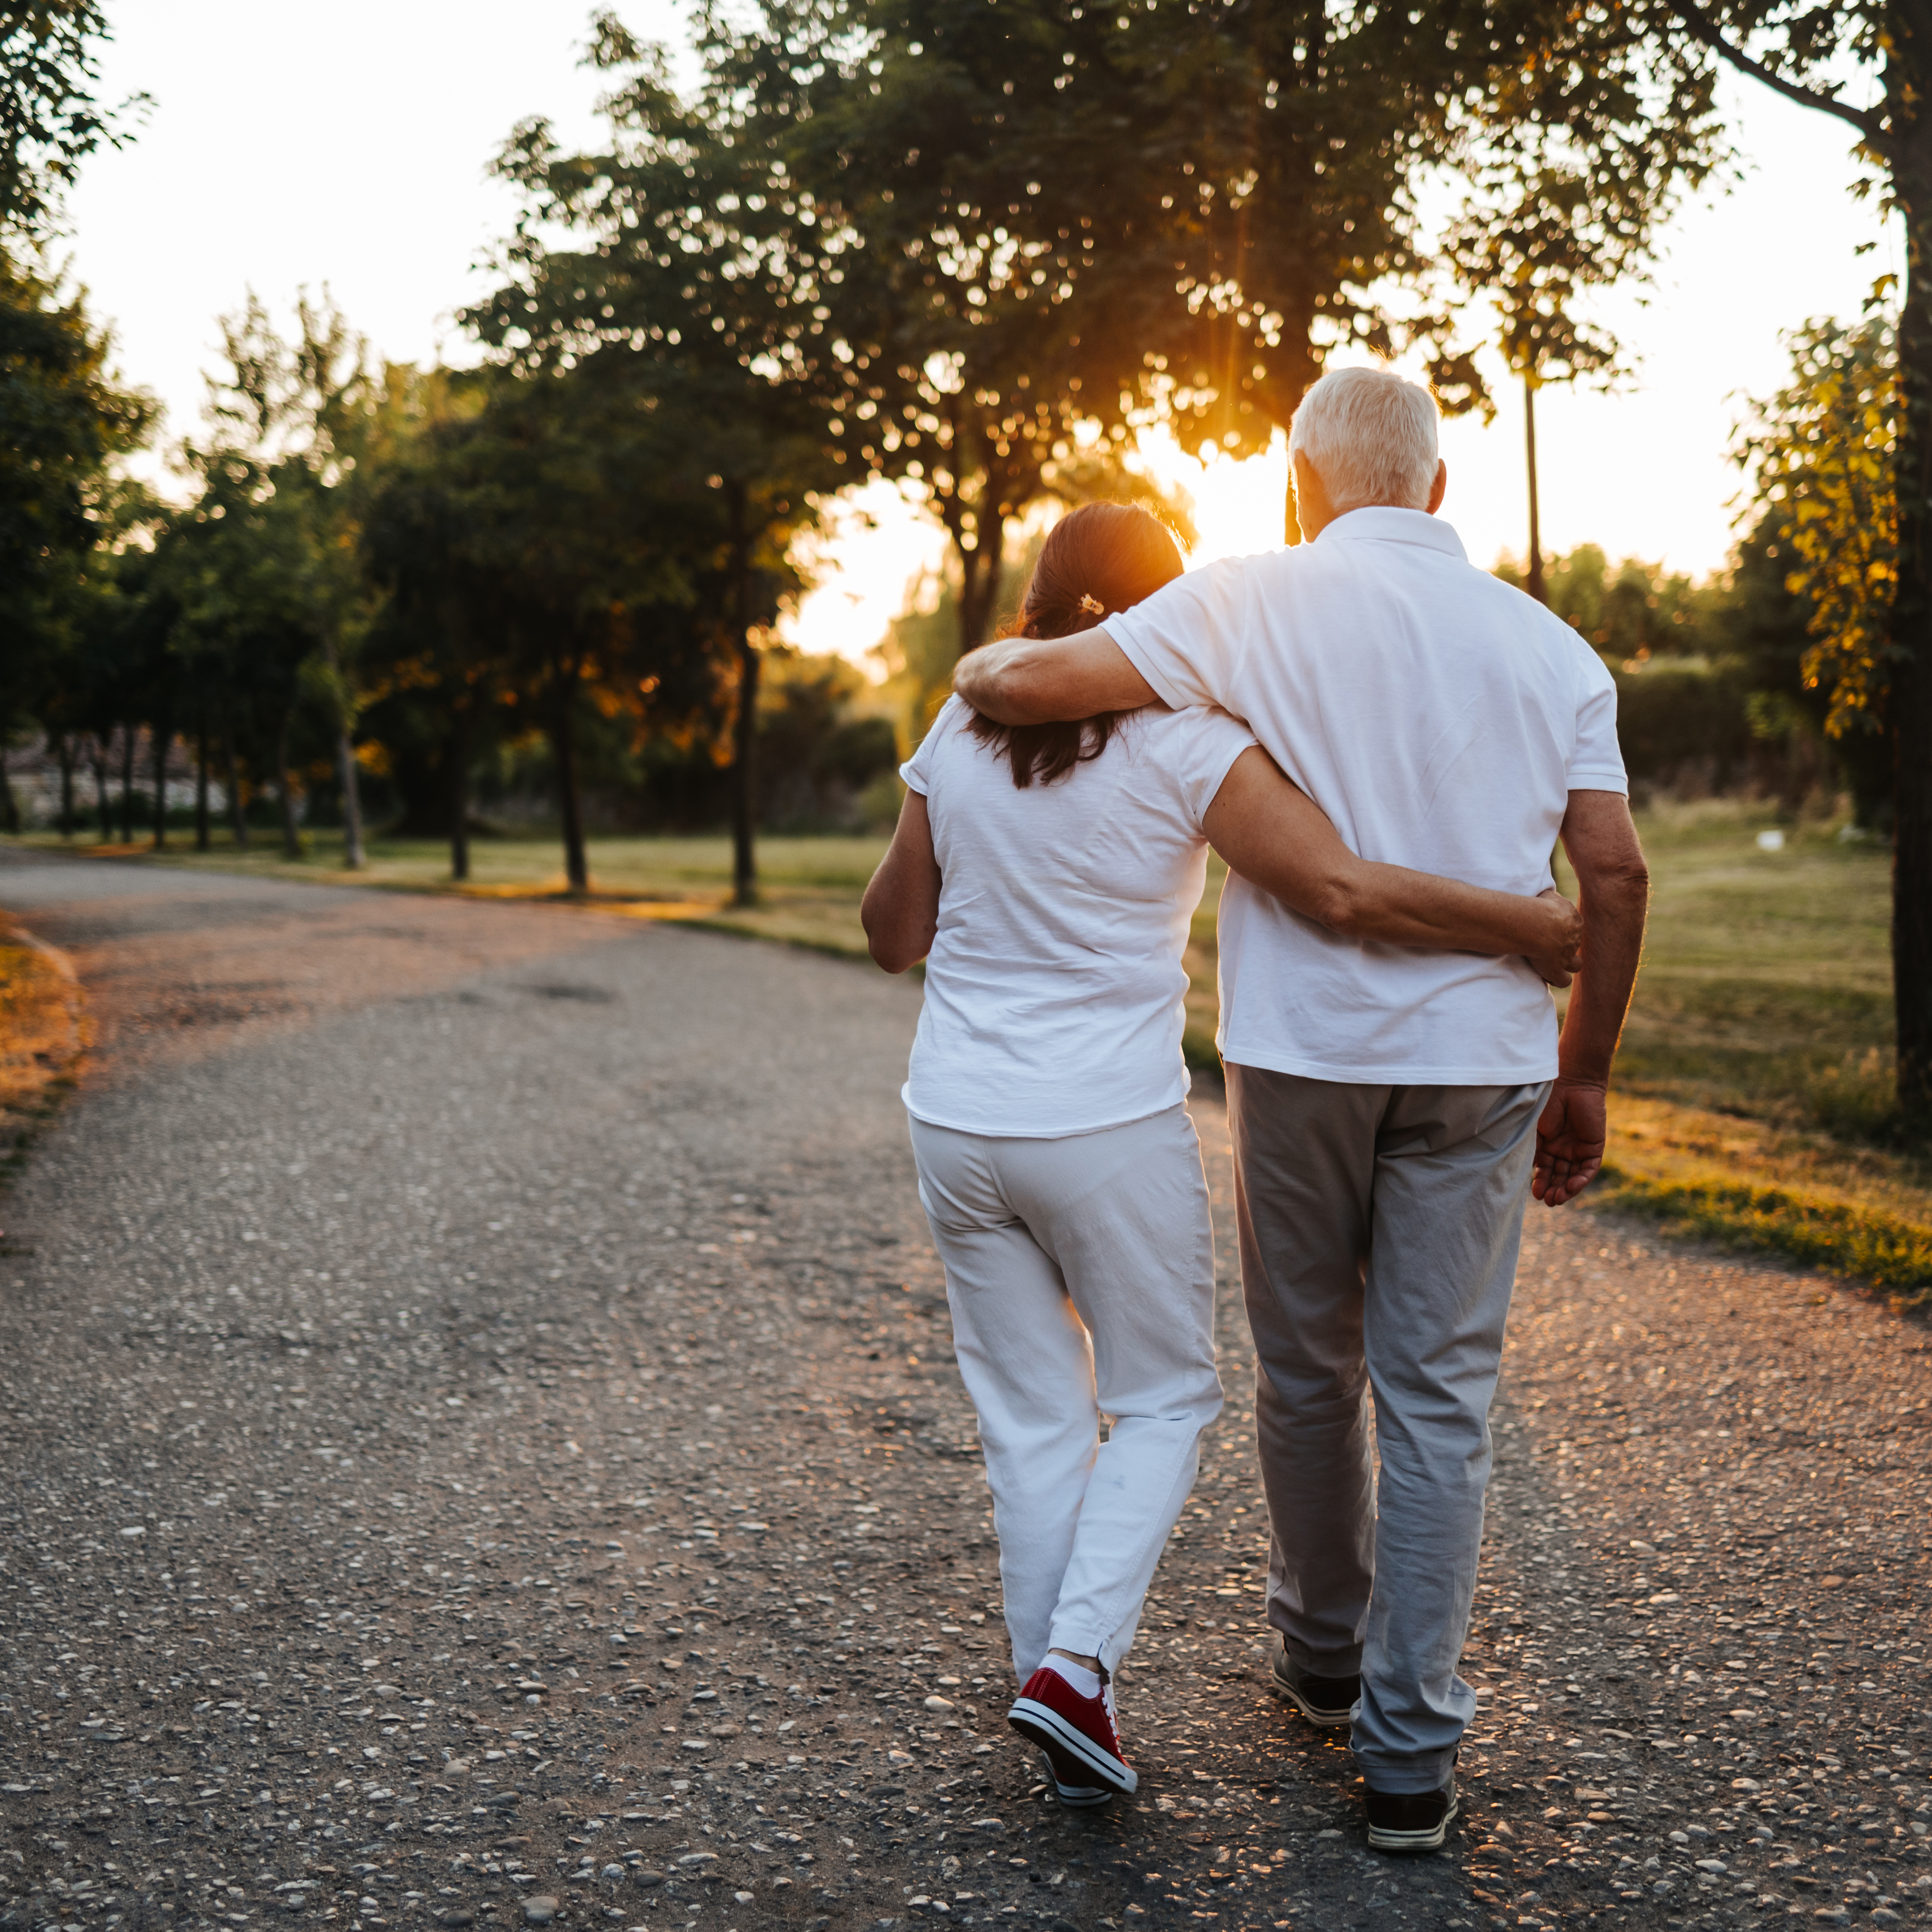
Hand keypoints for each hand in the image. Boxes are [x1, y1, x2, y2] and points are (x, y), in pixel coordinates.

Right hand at [1525, 888, 1583, 987]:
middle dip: (1564, 946)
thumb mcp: (1549, 896)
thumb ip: (1553, 899)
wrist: (1536, 924)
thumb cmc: (1540, 907)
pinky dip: (1558, 980)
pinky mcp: (1556, 970)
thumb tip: (1550, 897)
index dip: (1563, 929)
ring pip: (1576, 964)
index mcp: (1575, 921)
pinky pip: (1563, 981)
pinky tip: (1549, 977)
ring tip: (1555, 964)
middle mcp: (1575, 939)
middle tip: (1547, 945)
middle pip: (1574, 944)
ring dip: (1568, 965)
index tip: (1550, 929)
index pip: (1574, 926)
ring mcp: (1567, 957)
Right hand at [1533, 1076, 1606, 1206]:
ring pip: (1573, 1175)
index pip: (1544, 1170)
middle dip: (1553, 1189)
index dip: (1540, 1183)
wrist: (1571, 1083)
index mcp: (1547, 1146)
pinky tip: (1572, 1186)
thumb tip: (1529, 1174)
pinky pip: (1589, 1168)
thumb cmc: (1547, 1102)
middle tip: (1548, 1201)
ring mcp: (1578, 1149)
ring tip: (1558, 1199)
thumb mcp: (1534, 1130)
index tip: (1535, 1195)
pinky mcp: (1594, 1147)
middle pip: (1559, 1176)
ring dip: (1567, 1189)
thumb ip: (1533, 1150)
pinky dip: (1582, 1179)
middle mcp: (1563, 1150)